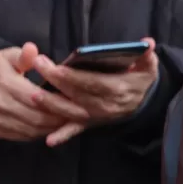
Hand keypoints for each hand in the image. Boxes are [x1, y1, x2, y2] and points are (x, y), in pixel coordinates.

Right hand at [0, 42, 89, 141]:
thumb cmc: (0, 69)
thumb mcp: (10, 56)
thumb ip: (24, 55)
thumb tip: (32, 50)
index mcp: (4, 83)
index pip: (37, 97)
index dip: (59, 103)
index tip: (78, 105)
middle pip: (36, 116)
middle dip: (59, 118)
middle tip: (78, 117)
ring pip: (31, 129)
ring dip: (52, 128)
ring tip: (68, 121)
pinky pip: (22, 136)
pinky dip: (39, 133)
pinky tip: (51, 127)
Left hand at [27, 39, 160, 145]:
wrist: (143, 104)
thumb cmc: (140, 81)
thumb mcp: (148, 67)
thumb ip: (147, 55)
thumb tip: (147, 43)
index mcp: (118, 89)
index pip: (92, 82)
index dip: (74, 76)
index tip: (56, 66)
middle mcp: (105, 105)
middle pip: (78, 94)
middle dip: (56, 81)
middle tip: (38, 65)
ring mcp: (96, 116)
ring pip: (72, 112)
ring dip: (52, 105)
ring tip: (34, 94)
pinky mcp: (90, 123)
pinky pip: (75, 130)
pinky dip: (63, 135)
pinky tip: (49, 140)